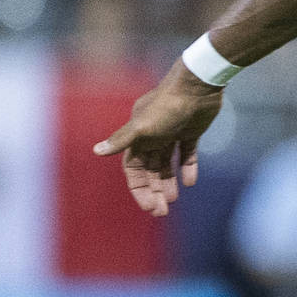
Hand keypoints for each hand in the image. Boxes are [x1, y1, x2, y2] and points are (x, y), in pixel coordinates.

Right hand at [93, 65, 223, 217]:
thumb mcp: (143, 126)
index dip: (139, 188)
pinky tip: (190, 182)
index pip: (133, 169)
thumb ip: (122, 140)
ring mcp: (171, 133)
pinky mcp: (191, 131)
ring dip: (168, 182)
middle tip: (162, 211)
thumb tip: (97, 151)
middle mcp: (152, 136)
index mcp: (137, 136)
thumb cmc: (169, 105)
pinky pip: (187, 153)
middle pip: (150, 170)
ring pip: (166, 164)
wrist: (199, 85)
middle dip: (154, 190)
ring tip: (173, 200)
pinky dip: (188, 167)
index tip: (149, 206)